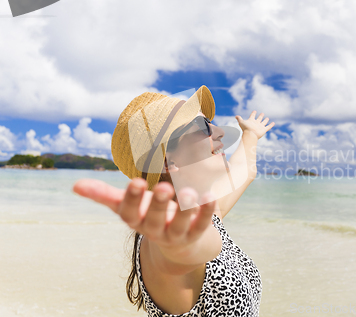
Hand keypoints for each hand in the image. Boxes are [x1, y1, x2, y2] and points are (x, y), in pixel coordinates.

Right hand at [73, 178, 215, 254]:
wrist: (179, 243)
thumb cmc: (149, 215)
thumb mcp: (128, 205)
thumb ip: (104, 195)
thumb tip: (76, 186)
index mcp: (136, 220)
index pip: (130, 213)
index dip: (132, 199)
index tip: (136, 182)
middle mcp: (155, 230)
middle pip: (155, 220)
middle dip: (159, 204)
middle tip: (164, 188)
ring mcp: (177, 234)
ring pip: (181, 224)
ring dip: (186, 209)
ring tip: (190, 191)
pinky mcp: (196, 233)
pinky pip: (202, 224)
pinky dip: (206, 211)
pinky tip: (210, 196)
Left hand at [235, 110, 274, 138]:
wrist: (250, 135)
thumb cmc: (246, 129)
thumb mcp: (241, 122)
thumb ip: (239, 119)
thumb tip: (236, 116)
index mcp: (251, 121)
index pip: (252, 116)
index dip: (253, 113)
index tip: (254, 111)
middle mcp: (256, 123)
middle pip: (259, 119)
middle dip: (260, 116)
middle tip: (262, 113)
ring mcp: (260, 127)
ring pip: (264, 122)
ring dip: (265, 120)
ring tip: (267, 118)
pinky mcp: (264, 130)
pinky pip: (268, 127)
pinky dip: (271, 125)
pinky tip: (273, 123)